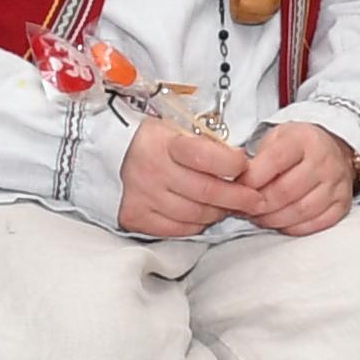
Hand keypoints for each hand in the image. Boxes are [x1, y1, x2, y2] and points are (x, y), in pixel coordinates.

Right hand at [116, 114, 252, 239]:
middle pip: (206, 192)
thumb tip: (241, 163)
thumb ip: (207, 145)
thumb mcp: (176, 129)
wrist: (105, 154)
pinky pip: (178, 229)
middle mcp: (152, 171)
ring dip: (218, 212)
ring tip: (227, 206)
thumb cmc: (150, 141)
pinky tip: (203, 215)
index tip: (246, 166)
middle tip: (255, 199)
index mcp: (164, 143)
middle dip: (238, 198)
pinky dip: (196, 225)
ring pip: (195, 215)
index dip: (232, 164)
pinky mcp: (137, 217)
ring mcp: (143, 197)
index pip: (205, 156)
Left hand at [235, 121, 359, 237]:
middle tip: (244, 208)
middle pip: (285, 192)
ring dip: (273, 219)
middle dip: (258, 205)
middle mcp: (325, 160)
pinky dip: (292, 227)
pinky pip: (315, 224)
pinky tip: (280, 222)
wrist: (331, 149)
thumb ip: (255, 159)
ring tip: (258, 216)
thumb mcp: (275, 139)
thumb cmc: (297, 146)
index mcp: (304, 139)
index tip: (237, 189)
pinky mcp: (342, 204)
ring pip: (300, 211)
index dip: (251, 180)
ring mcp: (337, 183)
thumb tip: (233, 185)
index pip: (274, 161)